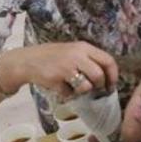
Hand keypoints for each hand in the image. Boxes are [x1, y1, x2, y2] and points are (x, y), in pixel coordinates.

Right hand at [2, 41, 118, 98]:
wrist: (27, 60)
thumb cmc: (54, 57)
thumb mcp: (74, 51)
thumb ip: (89, 60)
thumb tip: (107, 78)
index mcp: (84, 47)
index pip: (108, 61)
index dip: (113, 75)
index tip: (111, 85)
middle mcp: (76, 55)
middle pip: (98, 76)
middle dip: (98, 86)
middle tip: (94, 90)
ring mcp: (65, 67)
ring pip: (86, 86)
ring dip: (82, 91)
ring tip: (74, 87)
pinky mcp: (55, 79)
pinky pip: (69, 93)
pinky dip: (67, 94)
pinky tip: (61, 87)